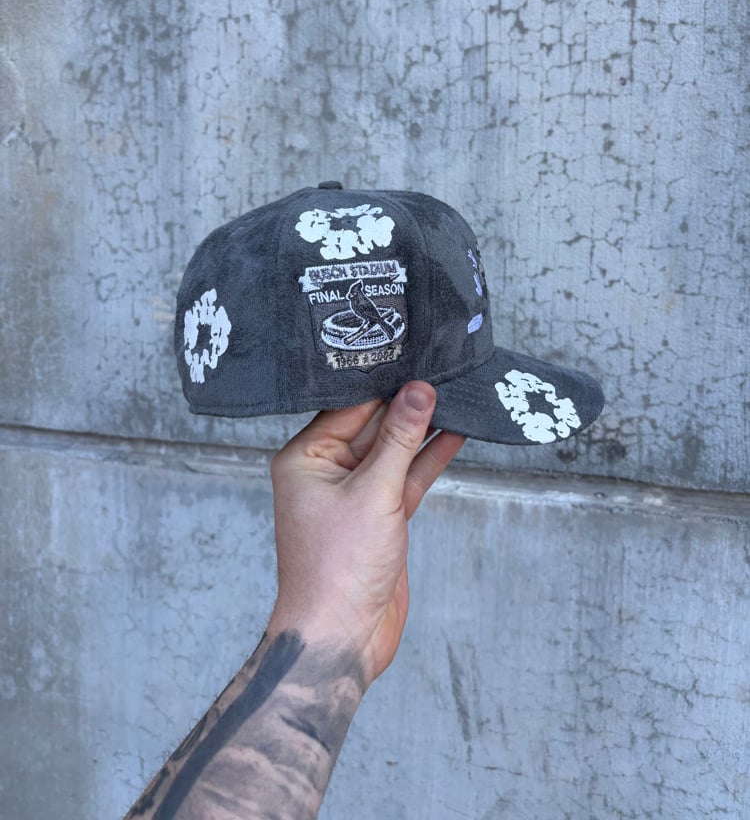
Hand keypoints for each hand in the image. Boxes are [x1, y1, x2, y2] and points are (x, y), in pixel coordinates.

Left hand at [267, 381, 464, 685]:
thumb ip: (399, 439)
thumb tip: (419, 391)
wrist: (342, 638)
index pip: (349, 406)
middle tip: (443, 369)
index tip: (417, 356)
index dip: (384, 382)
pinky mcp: (379, 515)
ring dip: (423, 429)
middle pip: (373, 424)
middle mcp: (326, 471)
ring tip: (457, 394)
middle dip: (407, 402)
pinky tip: (455, 434)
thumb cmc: (337, 569)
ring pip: (393, 450)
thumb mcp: (373, 493)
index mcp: (305, 458)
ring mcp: (354, 494)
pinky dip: (428, 459)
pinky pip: (406, 477)